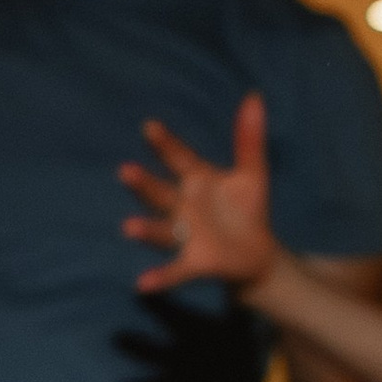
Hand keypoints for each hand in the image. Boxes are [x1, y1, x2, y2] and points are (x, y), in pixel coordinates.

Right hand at [121, 91, 277, 293]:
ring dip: (145, 229)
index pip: (179, 159)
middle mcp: (184, 207)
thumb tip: (254, 96)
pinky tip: (142, 285)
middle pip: (161, 193)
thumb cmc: (247, 208)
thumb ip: (249, 139)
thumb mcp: (252, 173)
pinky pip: (176, 270)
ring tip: (128, 227)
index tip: (150, 127)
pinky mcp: (196, 262)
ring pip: (162, 230)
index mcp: (197, 180)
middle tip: (125, 171)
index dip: (165, 144)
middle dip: (144, 184)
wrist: (256, 252)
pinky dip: (160, 278)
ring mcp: (186, 235)